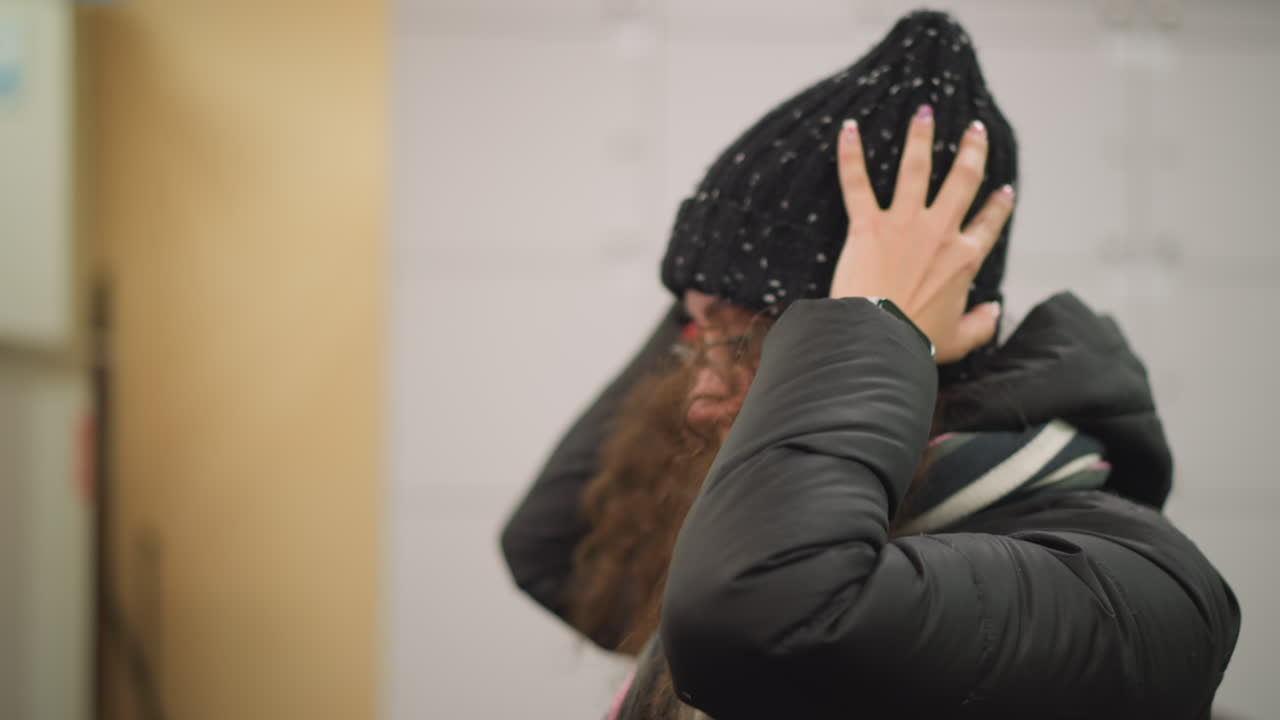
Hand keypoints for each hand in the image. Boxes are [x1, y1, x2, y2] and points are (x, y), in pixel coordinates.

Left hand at [829, 105, 1014, 363]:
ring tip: (923, 112)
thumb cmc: (915, 342)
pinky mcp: (868, 226)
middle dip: (972, 152)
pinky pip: (857, 183)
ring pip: (916, 170)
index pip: (989, 224)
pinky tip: (848, 128)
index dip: (999, 206)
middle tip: (975, 131)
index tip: (1005, 190)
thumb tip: (994, 311)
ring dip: (921, 137)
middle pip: (963, 182)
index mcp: (964, 259)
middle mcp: (940, 233)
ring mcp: (904, 225)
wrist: (878, 339)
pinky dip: (850, 155)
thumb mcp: (959, 340)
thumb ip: (982, 324)